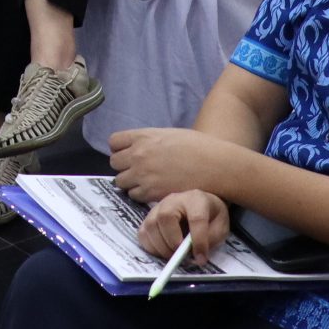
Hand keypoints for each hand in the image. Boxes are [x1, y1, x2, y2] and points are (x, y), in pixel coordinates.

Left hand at [107, 126, 241, 205]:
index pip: (114, 142)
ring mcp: (142, 174)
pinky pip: (133, 195)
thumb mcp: (169, 134)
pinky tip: (152, 191)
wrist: (214, 165)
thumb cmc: (197, 147)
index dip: (120, 149)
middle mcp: (138, 154)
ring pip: (120, 181)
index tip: (128, 153)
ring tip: (145, 182)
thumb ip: (149, 140)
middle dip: (124, 166)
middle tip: (137, 170)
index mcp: (143, 136)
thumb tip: (139, 147)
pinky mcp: (150, 192)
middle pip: (114, 163)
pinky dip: (140, 194)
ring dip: (130, 182)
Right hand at [137, 190, 230, 265]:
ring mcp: (158, 206)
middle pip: (165, 217)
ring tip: (173, 255)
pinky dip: (150, 247)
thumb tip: (197, 255)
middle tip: (181, 256)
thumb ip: (212, 239)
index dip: (198, 240)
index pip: (196, 218)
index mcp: (196, 199)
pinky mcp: (149, 217)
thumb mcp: (221, 227)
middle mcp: (174, 199)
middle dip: (172, 242)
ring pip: (150, 225)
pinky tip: (162, 251)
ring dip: (160, 247)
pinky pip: (143, 232)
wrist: (200, 204)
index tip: (201, 258)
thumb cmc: (211, 216)